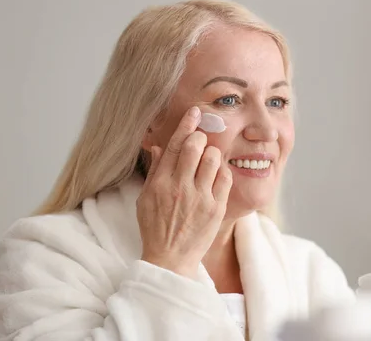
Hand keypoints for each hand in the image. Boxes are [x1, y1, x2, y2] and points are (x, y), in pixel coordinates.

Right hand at [136, 106, 232, 277]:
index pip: (175, 145)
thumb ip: (155, 170)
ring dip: (212, 153)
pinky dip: (221, 171)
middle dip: (201, 137)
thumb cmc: (155, 228)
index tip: (195, 112)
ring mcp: (199, 197)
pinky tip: (215, 176)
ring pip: (213, 158)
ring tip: (208, 161)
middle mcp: (180, 187)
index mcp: (160, 183)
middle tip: (202, 140)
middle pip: (196, 146)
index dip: (186, 125)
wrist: (169, 259)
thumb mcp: (145, 198)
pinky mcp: (215, 208)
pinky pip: (225, 178)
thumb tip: (158, 146)